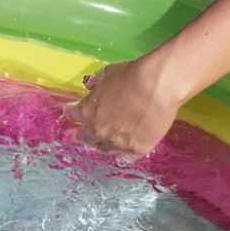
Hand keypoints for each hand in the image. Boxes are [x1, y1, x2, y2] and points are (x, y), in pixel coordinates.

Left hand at [66, 55, 180, 158]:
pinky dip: (124, 151)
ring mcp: (117, 142)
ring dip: (104, 144)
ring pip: (105, 149)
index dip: (71, 112)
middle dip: (85, 133)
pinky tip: (125, 149)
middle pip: (86, 137)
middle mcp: (98, 130)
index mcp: (87, 110)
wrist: (158, 86)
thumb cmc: (133, 75)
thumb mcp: (108, 74)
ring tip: (106, 141)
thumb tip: (91, 86)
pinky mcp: (136, 149)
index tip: (71, 112)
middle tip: (86, 132)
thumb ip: (97, 84)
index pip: (72, 115)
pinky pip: (126, 156)